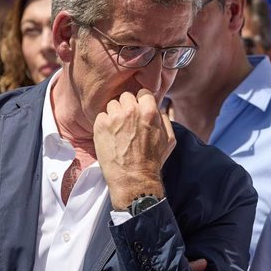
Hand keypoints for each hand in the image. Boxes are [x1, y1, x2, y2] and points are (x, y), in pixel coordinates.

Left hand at [93, 89, 175, 208]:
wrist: (133, 178)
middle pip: (126, 96)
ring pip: (112, 104)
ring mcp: (114, 117)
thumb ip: (165, 119)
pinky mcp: (100, 125)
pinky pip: (102, 115)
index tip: (140, 109)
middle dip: (128, 106)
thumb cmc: (153, 161)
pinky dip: (105, 123)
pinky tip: (111, 135)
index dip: (142, 101)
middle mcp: (131, 111)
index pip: (143, 92)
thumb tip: (159, 108)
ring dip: (115, 113)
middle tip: (128, 120)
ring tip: (119, 129)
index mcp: (149, 111)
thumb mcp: (169, 139)